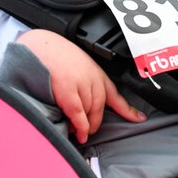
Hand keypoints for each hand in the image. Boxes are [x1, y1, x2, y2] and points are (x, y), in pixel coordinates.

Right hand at [16, 30, 144, 143]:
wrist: (38, 44)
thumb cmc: (53, 55)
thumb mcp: (76, 65)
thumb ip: (84, 82)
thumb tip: (84, 106)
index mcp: (96, 72)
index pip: (115, 94)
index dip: (127, 109)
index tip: (139, 119)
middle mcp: (92, 78)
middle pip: (100, 108)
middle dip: (93, 122)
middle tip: (85, 132)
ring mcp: (81, 83)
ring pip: (88, 112)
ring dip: (82, 125)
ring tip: (73, 131)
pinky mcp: (68, 89)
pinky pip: (78, 113)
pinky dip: (79, 126)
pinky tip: (78, 133)